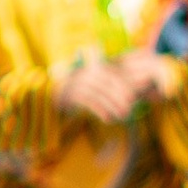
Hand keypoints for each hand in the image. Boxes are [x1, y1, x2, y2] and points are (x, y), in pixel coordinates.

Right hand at [56, 50, 171, 124]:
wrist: (52, 92)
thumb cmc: (79, 90)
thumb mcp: (94, 83)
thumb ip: (109, 84)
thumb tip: (132, 93)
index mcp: (94, 68)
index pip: (114, 75)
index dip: (125, 86)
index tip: (135, 97)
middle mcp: (86, 73)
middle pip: (108, 85)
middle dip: (121, 97)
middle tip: (130, 109)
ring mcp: (78, 83)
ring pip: (100, 94)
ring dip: (113, 106)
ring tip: (122, 116)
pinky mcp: (71, 94)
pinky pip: (90, 102)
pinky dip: (100, 111)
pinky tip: (108, 119)